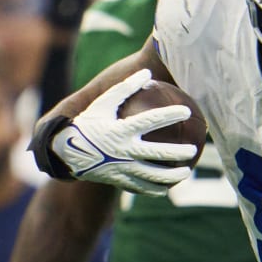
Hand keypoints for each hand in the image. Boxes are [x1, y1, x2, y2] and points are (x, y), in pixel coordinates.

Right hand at [50, 69, 196, 196]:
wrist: (68, 151)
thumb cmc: (90, 123)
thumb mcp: (104, 103)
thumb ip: (125, 88)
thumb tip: (147, 72)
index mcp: (121, 130)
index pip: (150, 121)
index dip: (169, 115)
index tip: (186, 111)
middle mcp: (123, 151)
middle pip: (156, 153)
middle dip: (177, 152)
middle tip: (193, 149)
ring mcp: (121, 168)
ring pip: (152, 175)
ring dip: (172, 175)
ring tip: (187, 171)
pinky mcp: (118, 181)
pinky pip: (140, 187)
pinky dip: (155, 188)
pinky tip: (166, 187)